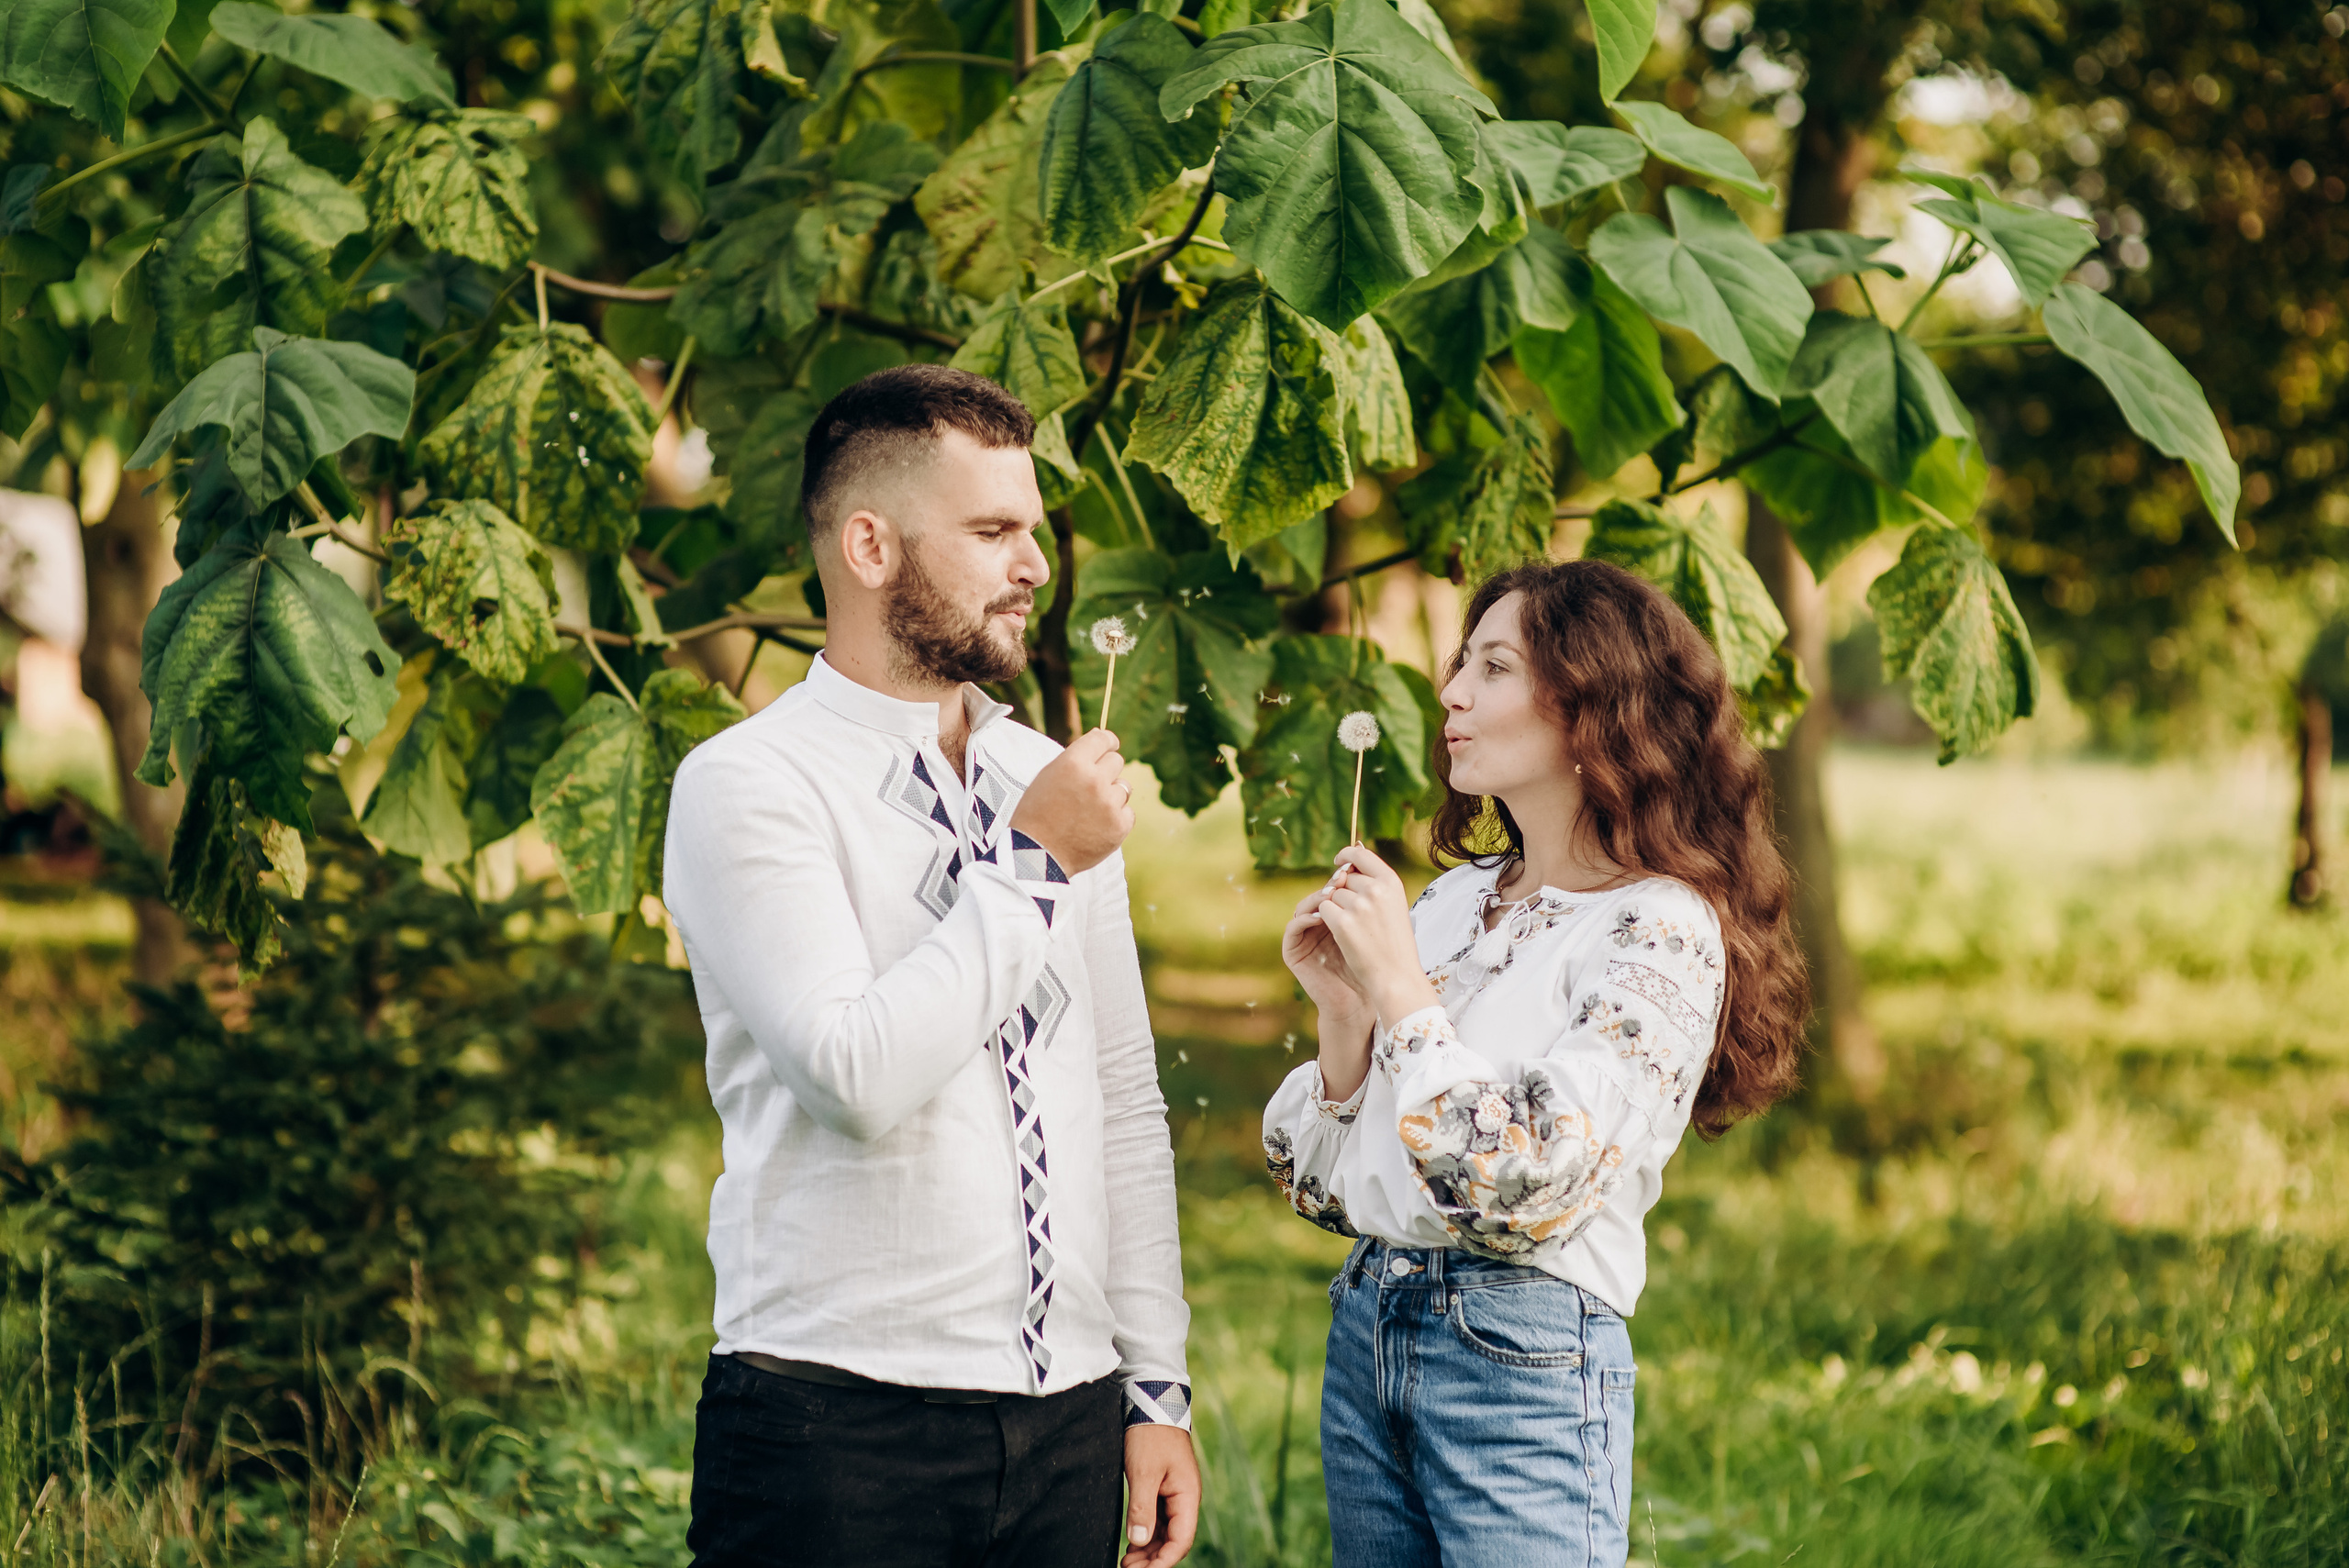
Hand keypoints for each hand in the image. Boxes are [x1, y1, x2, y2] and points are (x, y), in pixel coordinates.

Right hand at [1009, 728, 1133, 874]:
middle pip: (1116, 761)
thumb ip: (1075, 758)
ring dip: (1111, 794)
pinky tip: (1095, 826)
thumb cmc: (1037, 813)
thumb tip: (1102, 737)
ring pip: (1124, 786)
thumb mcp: (1048, 776)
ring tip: (1089, 810)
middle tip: (1090, 787)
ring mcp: (1109, 804)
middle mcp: (1094, 780)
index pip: (1103, 739)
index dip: (1107, 741)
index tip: (1110, 744)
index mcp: (1073, 763)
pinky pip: (1127, 811)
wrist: (1036, 854)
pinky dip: (1115, 818)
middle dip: (1105, 770)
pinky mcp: (1119, 825)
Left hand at [1122, 1424, 1199, 1566]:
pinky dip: (1145, 1533)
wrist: (1151, 1403)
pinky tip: (1131, 1543)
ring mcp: (1174, 1494)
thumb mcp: (1143, 1471)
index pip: (1181, 1540)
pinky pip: (1157, 1519)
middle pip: (1173, 1540)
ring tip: (1126, 1561)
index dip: (1163, 1561)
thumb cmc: (1150, 1434)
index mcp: (1187, 1496)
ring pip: (1164, 1532)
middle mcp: (1184, 1498)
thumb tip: (1138, 1540)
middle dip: (1153, 1559)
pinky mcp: (1162, 1489)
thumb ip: (1142, 1507)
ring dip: (1148, 1549)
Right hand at [1282, 872, 1372, 1026]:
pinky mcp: (1293, 951)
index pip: (1335, 888)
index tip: (1354, 868)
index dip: (1342, 876)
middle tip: (1342, 878)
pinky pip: (1293, 927)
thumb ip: (1369, 906)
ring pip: (1304, 907)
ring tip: (1332, 894)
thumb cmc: (1370, 968)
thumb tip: (1376, 872)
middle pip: (1319, 895)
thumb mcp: (1372, 930)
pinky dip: (1305, 918)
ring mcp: (1304, 937)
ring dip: (1318, 898)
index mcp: (1336, 917)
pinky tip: (1321, 916)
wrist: (1360, 1001)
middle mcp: (1317, 924)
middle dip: (1331, 885)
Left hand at [1314, 847, 1439, 1026]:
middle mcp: (1375, 889)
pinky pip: (1323, 910)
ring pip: (1331, 895)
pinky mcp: (1342, 923)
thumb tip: (1350, 860)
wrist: (1396, 976)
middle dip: (1343, 891)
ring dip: (1335, 909)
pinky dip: (1327, 921)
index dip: (1347, 856)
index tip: (1339, 862)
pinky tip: (1342, 935)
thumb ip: (1375, 884)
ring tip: (1354, 930)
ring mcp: (1358, 905)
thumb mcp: (1393, 906)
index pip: (1361, 854)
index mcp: (1391, 882)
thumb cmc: (1395, 944)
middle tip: (1354, 915)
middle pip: (1344, 877)